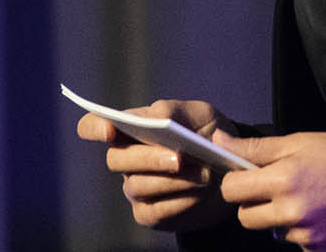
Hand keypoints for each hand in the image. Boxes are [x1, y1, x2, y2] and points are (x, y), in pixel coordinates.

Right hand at [76, 100, 239, 232]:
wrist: (231, 170)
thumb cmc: (208, 135)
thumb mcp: (201, 115)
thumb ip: (176, 111)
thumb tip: (157, 116)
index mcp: (131, 128)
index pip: (93, 125)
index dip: (94, 126)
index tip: (109, 129)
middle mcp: (126, 159)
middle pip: (116, 159)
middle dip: (148, 158)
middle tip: (180, 158)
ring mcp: (135, 188)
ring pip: (137, 186)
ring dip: (171, 181)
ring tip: (203, 175)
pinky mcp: (149, 214)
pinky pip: (155, 211)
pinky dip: (179, 202)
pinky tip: (199, 194)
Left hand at [215, 130, 325, 249]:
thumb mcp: (295, 142)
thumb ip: (254, 148)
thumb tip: (217, 142)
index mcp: (282, 179)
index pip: (231, 191)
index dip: (235, 182)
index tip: (247, 176)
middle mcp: (291, 210)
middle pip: (245, 218)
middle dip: (252, 204)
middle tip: (273, 189)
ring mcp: (306, 233)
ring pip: (270, 232)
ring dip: (278, 219)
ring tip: (303, 200)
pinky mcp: (319, 248)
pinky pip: (294, 243)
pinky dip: (300, 233)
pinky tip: (315, 216)